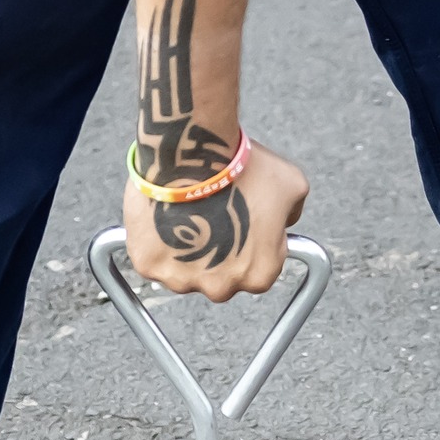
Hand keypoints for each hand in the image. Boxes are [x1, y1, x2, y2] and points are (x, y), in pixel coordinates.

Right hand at [122, 140, 308, 301]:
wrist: (193, 151)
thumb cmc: (243, 167)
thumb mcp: (292, 186)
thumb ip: (292, 214)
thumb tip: (284, 221)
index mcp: (259, 276)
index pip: (257, 270)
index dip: (251, 244)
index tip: (241, 221)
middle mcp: (221, 288)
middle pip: (220, 279)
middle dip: (217, 253)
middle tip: (212, 217)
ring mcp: (182, 280)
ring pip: (184, 272)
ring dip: (185, 250)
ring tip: (186, 213)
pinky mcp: (147, 265)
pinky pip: (152, 260)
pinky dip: (154, 241)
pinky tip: (161, 216)